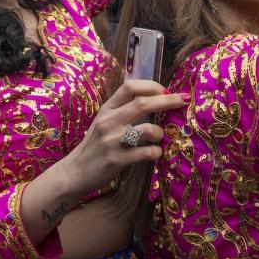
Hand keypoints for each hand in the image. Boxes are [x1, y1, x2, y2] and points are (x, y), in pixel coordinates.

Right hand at [61, 79, 185, 196]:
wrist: (73, 173)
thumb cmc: (95, 146)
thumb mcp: (104, 122)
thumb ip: (124, 111)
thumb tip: (155, 99)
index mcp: (107, 109)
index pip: (130, 87)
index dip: (151, 85)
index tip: (166, 90)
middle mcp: (109, 121)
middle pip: (142, 103)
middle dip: (168, 100)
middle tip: (185, 99)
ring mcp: (112, 141)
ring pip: (147, 129)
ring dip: (160, 132)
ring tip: (160, 137)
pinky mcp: (116, 160)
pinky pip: (146, 153)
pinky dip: (156, 152)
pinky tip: (156, 153)